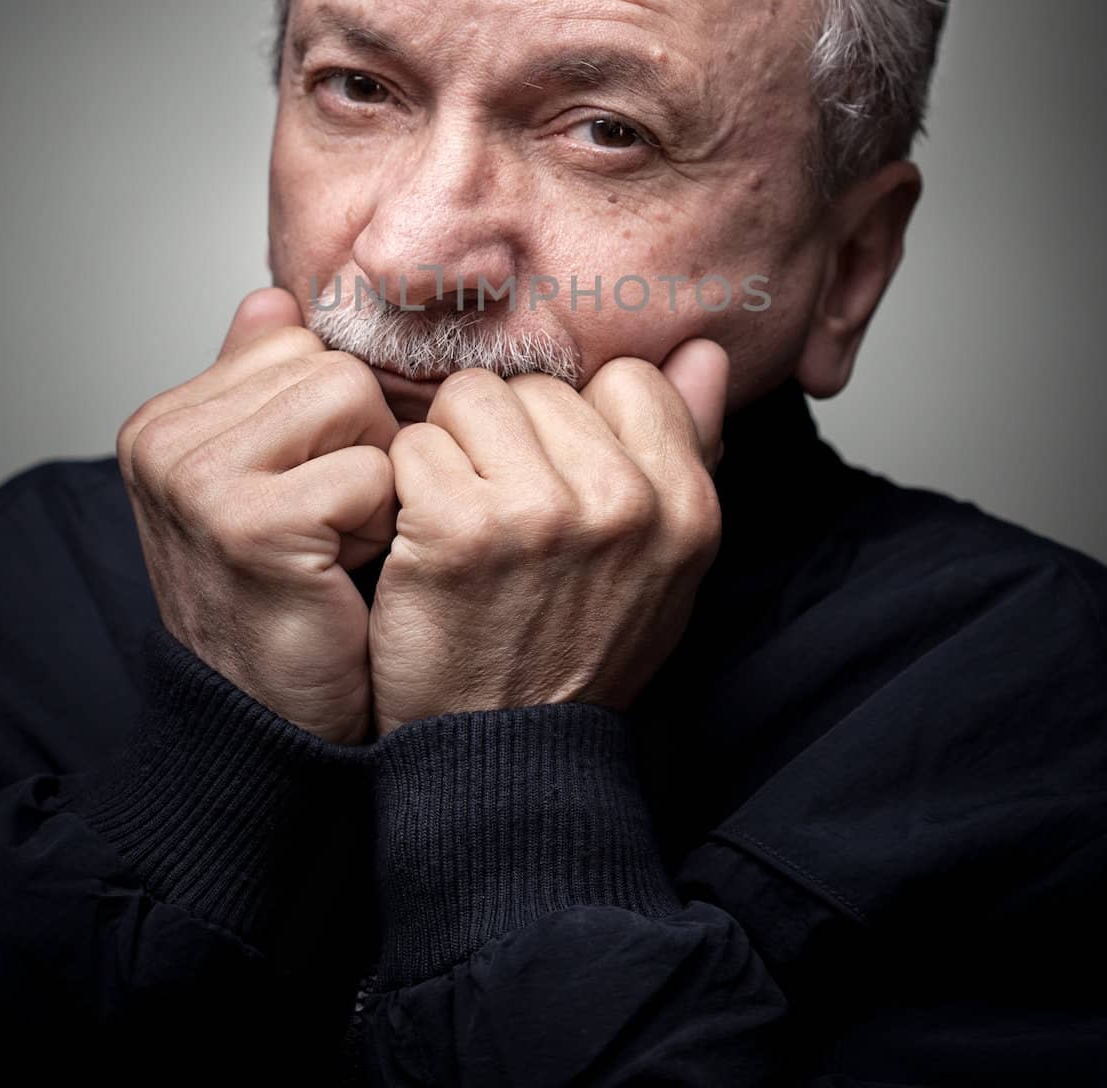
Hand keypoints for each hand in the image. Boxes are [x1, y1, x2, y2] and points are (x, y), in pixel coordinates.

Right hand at [117, 287, 398, 743]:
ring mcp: (197, 479)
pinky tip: (340, 571)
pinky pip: (371, 470)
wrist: (269, 720)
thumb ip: (258, 387)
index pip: (297, 343)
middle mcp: (163, 441)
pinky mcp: (250, 522)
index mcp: (163, 421)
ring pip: (354, 401)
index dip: (335, 418)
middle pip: (332, 368)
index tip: (309, 490)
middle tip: (328, 524)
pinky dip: (378, 522)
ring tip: (335, 541)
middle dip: (360, 444)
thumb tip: (271, 299)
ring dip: (372, 478)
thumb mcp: (260, 480)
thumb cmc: (281, 597)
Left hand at [368, 340, 727, 734]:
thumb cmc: (578, 647)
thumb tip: (704, 350)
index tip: (558, 474)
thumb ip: (689, 448)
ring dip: (451, 450)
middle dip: (508, 437)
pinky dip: (402, 487)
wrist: (501, 756)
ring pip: (472, 398)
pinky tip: (420, 538)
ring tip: (462, 516)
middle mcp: (625, 504)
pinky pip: (414, 444)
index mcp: (685, 506)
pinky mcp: (461, 528)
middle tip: (503, 513)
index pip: (630, 379)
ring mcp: (543, 514)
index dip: (581, 419)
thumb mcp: (662, 563)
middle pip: (541, 386)